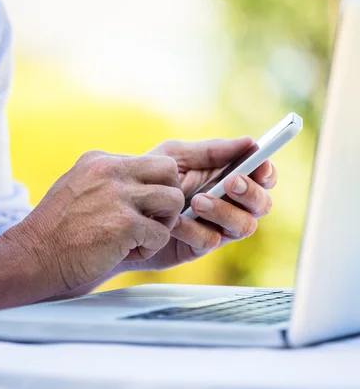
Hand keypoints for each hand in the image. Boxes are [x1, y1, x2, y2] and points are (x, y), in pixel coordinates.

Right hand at [8, 150, 184, 294]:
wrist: (33, 256)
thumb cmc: (55, 230)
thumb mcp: (77, 186)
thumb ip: (107, 180)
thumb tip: (139, 182)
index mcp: (101, 160)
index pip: (150, 163)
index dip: (151, 189)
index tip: (133, 210)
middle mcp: (111, 170)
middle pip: (170, 170)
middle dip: (168, 197)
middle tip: (151, 219)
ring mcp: (119, 195)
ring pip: (174, 200)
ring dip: (163, 223)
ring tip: (140, 237)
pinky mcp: (125, 223)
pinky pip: (162, 234)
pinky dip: (149, 248)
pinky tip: (125, 252)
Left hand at [117, 137, 276, 271]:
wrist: (121, 209)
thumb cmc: (150, 178)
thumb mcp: (176, 156)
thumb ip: (211, 150)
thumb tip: (248, 142)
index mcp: (228, 177)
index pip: (262, 177)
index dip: (267, 172)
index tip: (260, 165)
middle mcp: (229, 203)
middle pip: (262, 204)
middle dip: (251, 193)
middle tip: (230, 182)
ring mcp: (216, 226)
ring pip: (244, 226)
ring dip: (224, 211)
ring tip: (198, 201)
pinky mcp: (199, 247)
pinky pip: (211, 241)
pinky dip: (195, 229)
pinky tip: (176, 222)